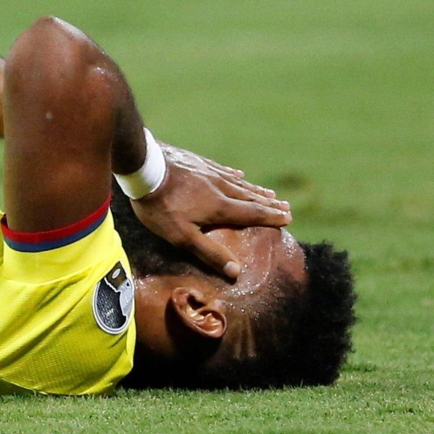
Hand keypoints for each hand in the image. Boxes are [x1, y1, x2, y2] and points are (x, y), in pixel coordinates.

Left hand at [129, 143, 291, 279]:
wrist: (145, 167)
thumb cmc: (162, 207)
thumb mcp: (182, 237)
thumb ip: (209, 253)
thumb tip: (235, 271)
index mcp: (220, 207)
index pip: (252, 213)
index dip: (270, 217)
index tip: (288, 218)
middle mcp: (220, 187)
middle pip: (250, 197)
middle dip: (268, 204)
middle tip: (286, 207)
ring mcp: (210, 173)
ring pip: (239, 184)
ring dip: (256, 190)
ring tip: (269, 193)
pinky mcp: (198, 163)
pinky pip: (223, 171)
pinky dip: (234, 176)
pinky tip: (238, 175)